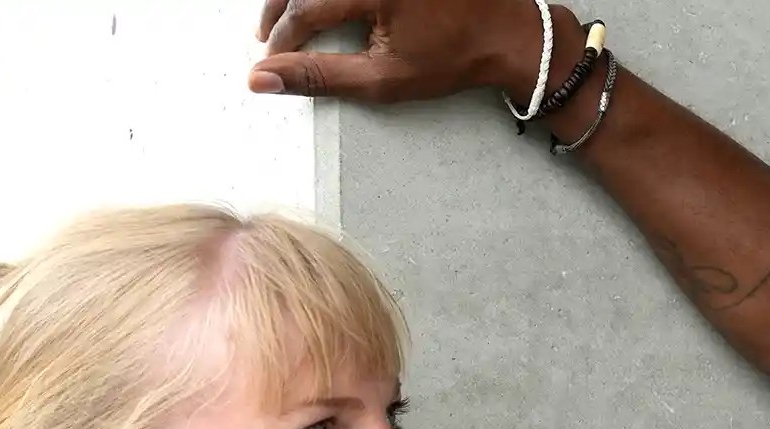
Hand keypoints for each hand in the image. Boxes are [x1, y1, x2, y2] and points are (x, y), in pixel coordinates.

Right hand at [249, 0, 559, 105]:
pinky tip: (318, 2)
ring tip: (288, 19)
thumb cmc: (454, 57)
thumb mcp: (384, 78)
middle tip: (268, 38)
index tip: (271, 60)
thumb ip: (320, 76)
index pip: (304, 9)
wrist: (507, 33)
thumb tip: (263, 79)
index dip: (282, 38)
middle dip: (280, 9)